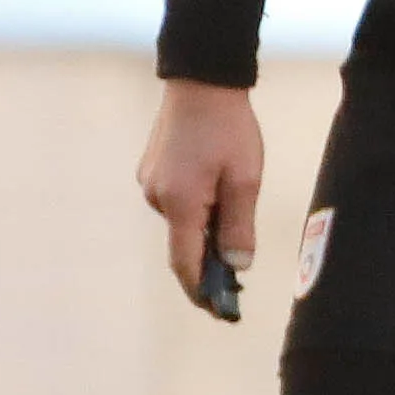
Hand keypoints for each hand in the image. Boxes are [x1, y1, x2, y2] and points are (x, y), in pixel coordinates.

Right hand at [138, 80, 266, 316]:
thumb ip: (239, 225)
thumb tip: (237, 265)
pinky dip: (196, 210)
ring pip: (182, 221)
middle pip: (184, 243)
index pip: (185, 263)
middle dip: (208, 261)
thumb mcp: (245, 179)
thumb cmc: (229, 129)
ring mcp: (150, 183)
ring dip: (205, 230)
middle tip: (237, 276)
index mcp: (179, 204)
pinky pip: (177, 202)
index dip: (201, 290)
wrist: (201, 83)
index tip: (218, 310)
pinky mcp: (152, 171)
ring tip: (235, 226)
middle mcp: (156, 198)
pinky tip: (219, 197)